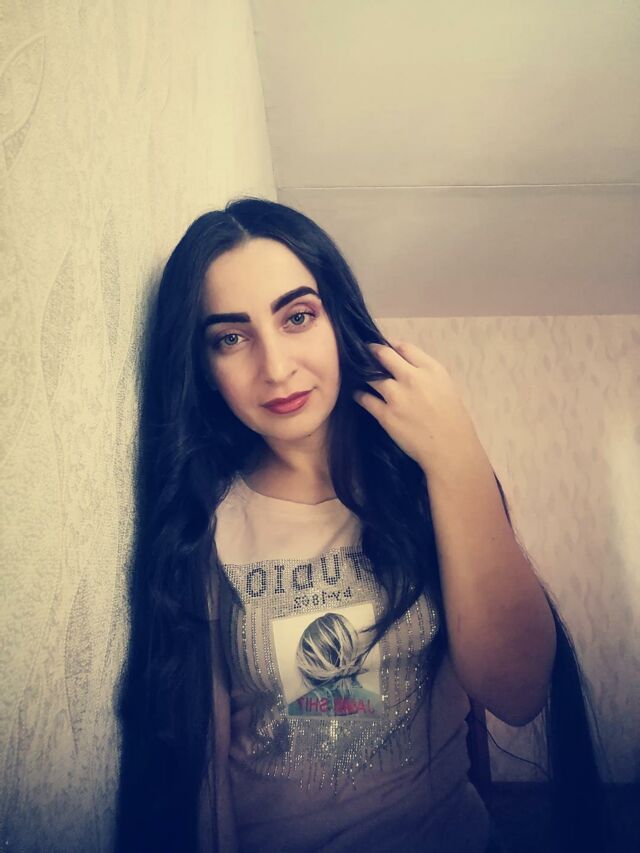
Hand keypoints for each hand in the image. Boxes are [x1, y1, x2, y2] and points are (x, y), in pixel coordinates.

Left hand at [352, 341, 483, 478]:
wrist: (450, 448)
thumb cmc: (452, 420)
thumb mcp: (446, 387)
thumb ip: (427, 373)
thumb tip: (406, 365)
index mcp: (431, 370)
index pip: (404, 348)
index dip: (391, 346)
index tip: (384, 349)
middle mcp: (412, 378)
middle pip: (383, 355)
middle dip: (371, 352)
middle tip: (364, 353)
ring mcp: (397, 396)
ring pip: (371, 376)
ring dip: (363, 374)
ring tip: (357, 374)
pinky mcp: (386, 414)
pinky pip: (365, 399)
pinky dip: (359, 395)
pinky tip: (358, 394)